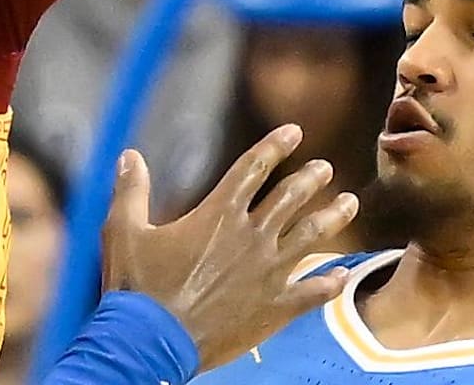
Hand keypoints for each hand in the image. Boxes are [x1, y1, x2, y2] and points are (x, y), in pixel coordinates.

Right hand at [101, 124, 358, 370]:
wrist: (151, 344)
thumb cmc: (136, 289)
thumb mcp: (122, 233)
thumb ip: (130, 192)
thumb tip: (129, 155)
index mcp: (219, 214)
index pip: (253, 168)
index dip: (275, 146)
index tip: (295, 131)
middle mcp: (252, 236)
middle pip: (292, 197)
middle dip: (312, 178)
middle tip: (326, 168)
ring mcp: (269, 271)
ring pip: (313, 235)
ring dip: (335, 216)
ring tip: (351, 203)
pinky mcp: (276, 306)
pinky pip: (313, 292)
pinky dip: (330, 283)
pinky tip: (343, 276)